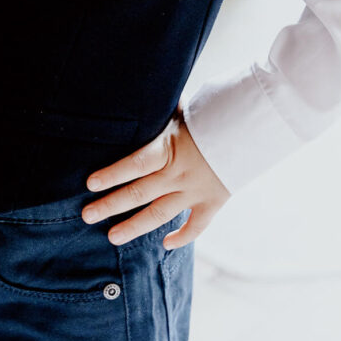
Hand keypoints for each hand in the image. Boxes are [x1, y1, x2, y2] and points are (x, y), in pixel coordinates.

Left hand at [82, 108, 229, 248]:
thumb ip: (163, 111)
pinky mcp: (213, 201)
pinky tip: (166, 244)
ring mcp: (195, 191)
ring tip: (112, 237)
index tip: (90, 184)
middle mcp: (179, 173)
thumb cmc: (214, 111)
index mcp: (170, 148)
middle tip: (87, 216)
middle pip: (138, 193)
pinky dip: (182, 237)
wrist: (253, 125)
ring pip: (159, 214)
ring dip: (134, 227)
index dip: (112, 175)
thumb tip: (144, 96)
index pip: (134, 164)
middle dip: (110, 205)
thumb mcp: (185, 108)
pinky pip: (196, 225)